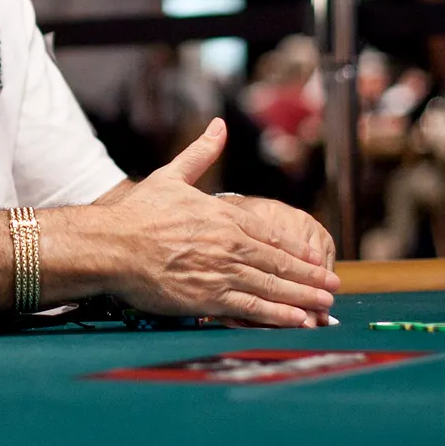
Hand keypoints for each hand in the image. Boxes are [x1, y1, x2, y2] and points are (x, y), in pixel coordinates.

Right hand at [101, 118, 340, 327]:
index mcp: (224, 216)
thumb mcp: (173, 176)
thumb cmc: (138, 213)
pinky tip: (296, 320)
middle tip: (333, 286)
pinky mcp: (208, 298)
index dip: (299, 250)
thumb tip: (218, 126)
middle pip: (280, 263)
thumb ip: (201, 154)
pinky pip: (251, 308)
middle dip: (310, 276)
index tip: (318, 257)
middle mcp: (229, 244)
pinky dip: (277, 315)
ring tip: (324, 305)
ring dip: (303, 297)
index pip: (272, 235)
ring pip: (272, 287)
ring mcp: (221, 273)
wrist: (111, 245)